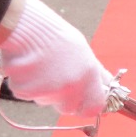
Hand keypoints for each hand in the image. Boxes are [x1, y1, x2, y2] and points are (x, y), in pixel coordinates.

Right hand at [0, 0, 112, 116]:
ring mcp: (49, 90)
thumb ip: (96, 74)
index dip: (87, 107)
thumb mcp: (84, 52)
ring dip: (43, 90)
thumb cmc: (56, 37)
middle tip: (55, 76)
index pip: (94, 108)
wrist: (28, 27)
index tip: (82, 103)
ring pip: (46, 101)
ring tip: (41, 66)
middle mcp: (71, 85)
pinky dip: (26, 85)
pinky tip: (27, 67)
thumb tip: (110, 88)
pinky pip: (27, 95)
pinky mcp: (27, 91)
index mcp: (88, 74)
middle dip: (62, 99)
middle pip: (68, 108)